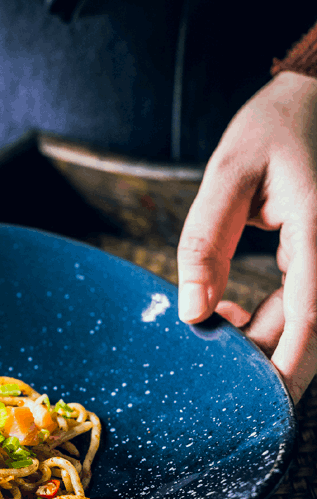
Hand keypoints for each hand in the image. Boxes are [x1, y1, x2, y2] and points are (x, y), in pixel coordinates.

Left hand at [177, 71, 316, 402]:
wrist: (313, 97)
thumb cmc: (270, 129)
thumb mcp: (227, 176)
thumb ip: (206, 242)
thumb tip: (194, 311)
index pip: (312, 309)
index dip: (291, 361)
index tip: (269, 402)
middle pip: (310, 323)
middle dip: (267, 357)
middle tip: (218, 377)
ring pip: (306, 316)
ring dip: (265, 338)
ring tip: (216, 336)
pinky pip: (303, 299)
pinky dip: (271, 318)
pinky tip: (233, 316)